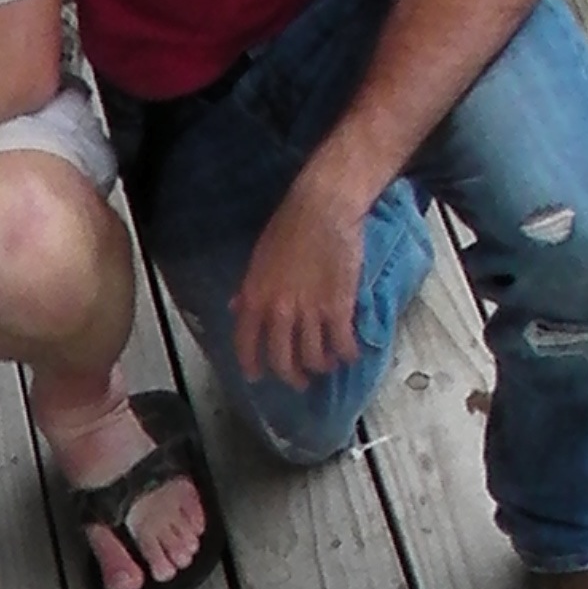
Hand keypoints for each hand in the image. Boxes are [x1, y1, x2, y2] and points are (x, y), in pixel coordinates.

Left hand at [228, 176, 369, 390]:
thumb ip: (250, 289)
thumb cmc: (289, 227)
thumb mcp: (259, 259)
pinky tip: (350, 353)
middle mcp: (278, 312)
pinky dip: (346, 354)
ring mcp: (309, 313)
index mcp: (254, 299)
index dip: (252, 366)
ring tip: (327, 363)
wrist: (322, 208)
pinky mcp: (339, 308)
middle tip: (300, 380)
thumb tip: (237, 307)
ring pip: (314, 358)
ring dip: (321, 366)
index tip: (258, 377)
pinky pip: (341, 344)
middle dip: (292, 377)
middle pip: (283, 361)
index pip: (246, 345)